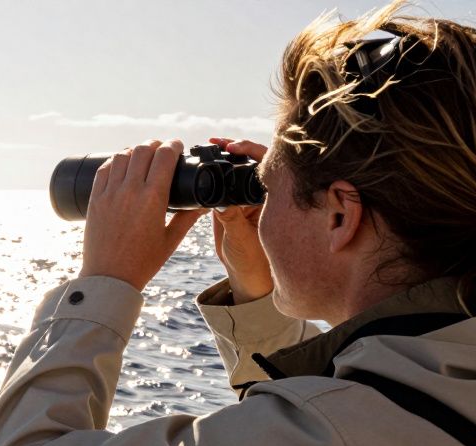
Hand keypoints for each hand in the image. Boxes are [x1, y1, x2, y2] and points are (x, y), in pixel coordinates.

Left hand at [79, 139, 206, 290]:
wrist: (109, 278)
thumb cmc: (143, 262)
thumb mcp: (171, 240)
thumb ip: (188, 218)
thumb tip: (204, 204)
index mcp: (152, 198)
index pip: (164, 156)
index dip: (173, 145)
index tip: (177, 146)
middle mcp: (130, 191)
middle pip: (143, 150)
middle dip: (155, 145)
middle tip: (162, 149)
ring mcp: (109, 194)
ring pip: (121, 156)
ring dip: (134, 151)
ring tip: (142, 155)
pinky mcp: (95, 200)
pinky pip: (104, 170)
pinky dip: (114, 162)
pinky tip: (121, 165)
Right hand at [209, 138, 272, 303]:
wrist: (244, 273)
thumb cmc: (252, 259)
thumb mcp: (241, 238)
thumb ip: (232, 218)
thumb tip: (220, 202)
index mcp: (271, 198)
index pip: (265, 166)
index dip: (251, 152)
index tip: (233, 148)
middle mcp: (259, 194)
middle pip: (251, 161)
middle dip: (235, 147)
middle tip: (217, 141)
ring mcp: (244, 196)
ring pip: (236, 169)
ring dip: (223, 156)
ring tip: (209, 144)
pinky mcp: (229, 202)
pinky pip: (223, 182)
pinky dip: (214, 170)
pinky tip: (203, 161)